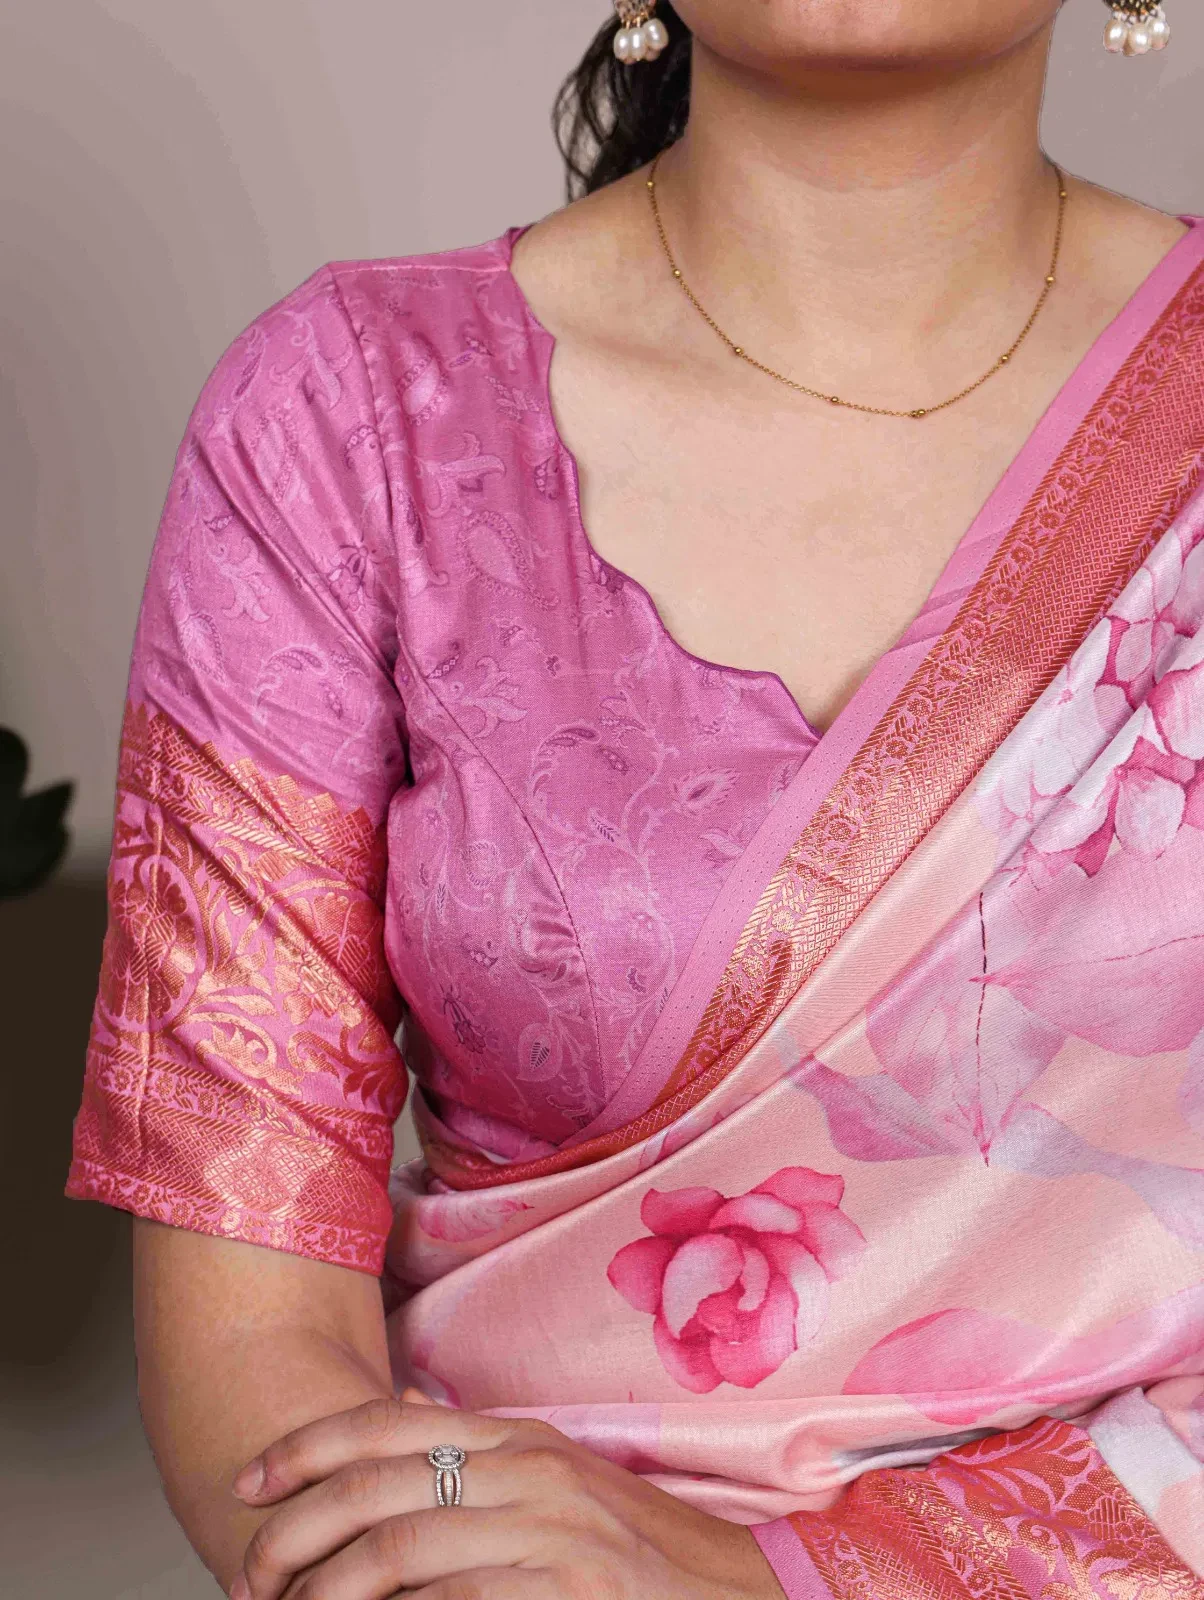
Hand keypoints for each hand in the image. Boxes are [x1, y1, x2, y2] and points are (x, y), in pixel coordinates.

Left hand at [228, 1389, 783, 1599]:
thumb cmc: (630, 1544)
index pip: (384, 1424)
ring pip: (397, 1551)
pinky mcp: (566, 1591)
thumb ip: (481, 1446)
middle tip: (249, 1577)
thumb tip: (413, 1408)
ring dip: (326, 1593)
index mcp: (513, 1436)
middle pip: (373, 1489)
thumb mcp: (556, 1474)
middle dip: (292, 1533)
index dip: (303, 1450)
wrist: (731, 1590)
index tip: (246, 1487)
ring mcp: (547, 1531)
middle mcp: (524, 1470)